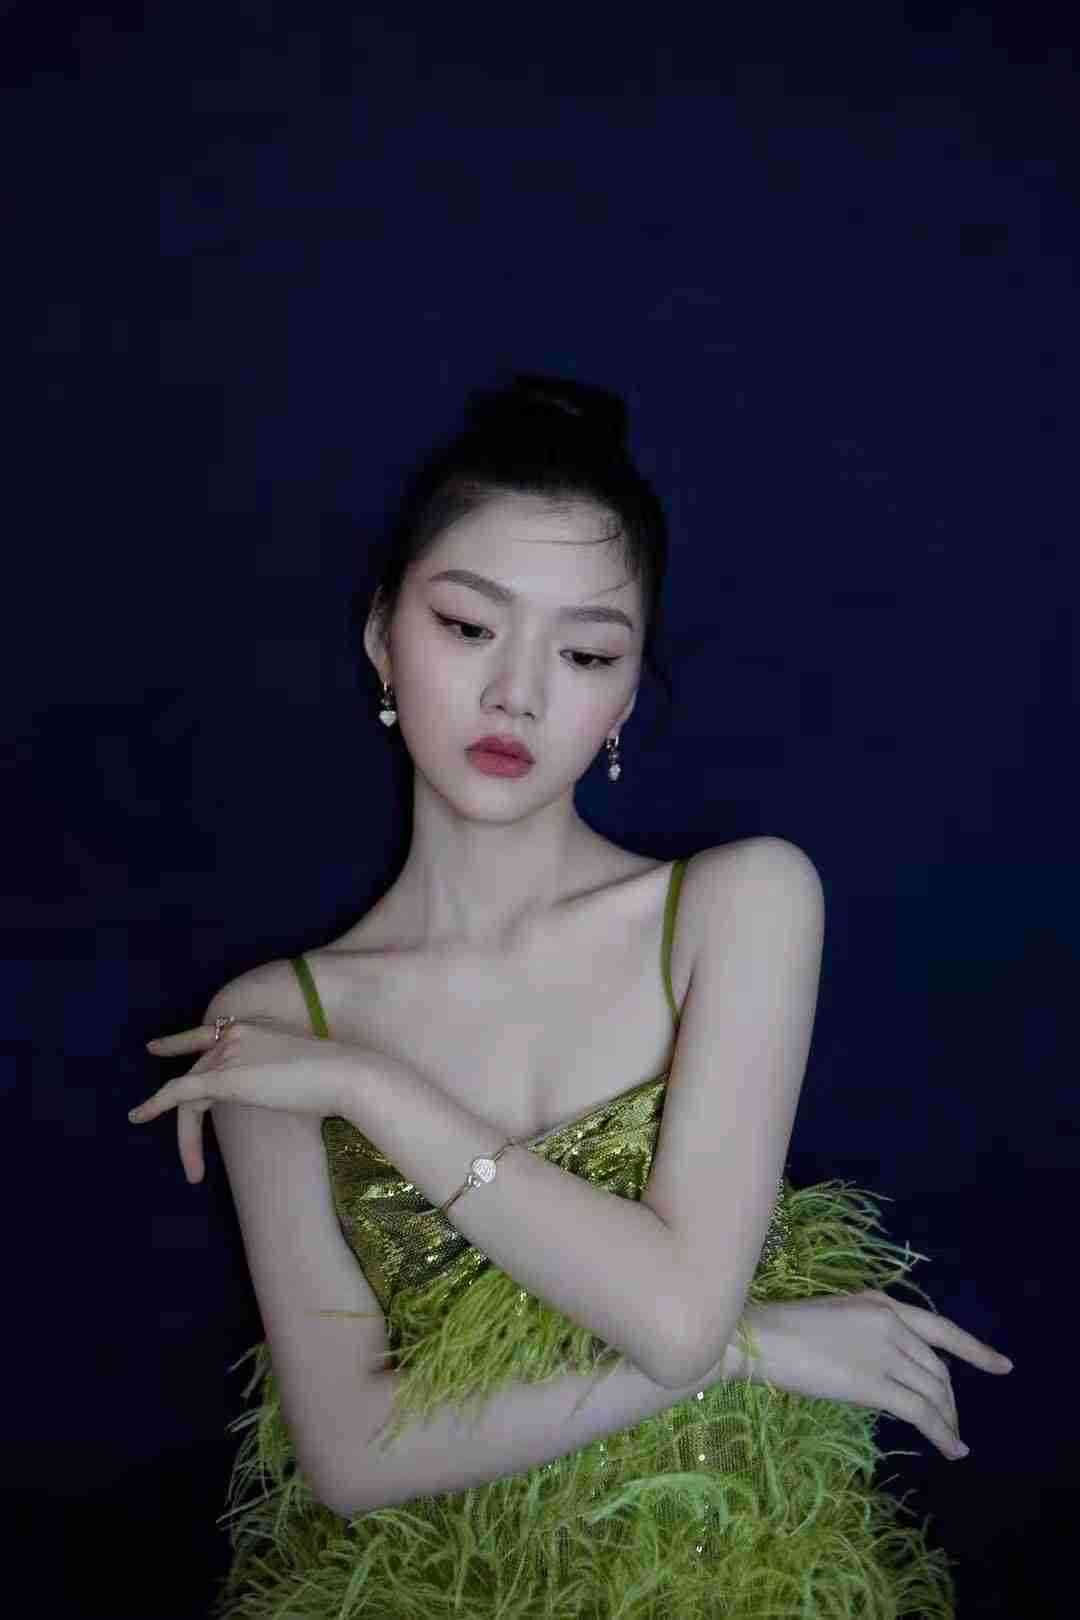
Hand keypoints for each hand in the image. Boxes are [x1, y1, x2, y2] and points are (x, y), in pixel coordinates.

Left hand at [129, 1018, 362, 1182]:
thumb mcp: (298, 1070)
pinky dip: (155, 1105)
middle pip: (196, 1075)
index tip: (155, 1047)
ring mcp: (227, 1053)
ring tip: (192, 1170)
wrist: (343, 1074)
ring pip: (189, 1093)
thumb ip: (274, 1075)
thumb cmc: (335, 1078)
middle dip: (185, 1114)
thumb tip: (269, 1091)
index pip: (207, 1034)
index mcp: (253, 1027)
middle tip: (190, 1155)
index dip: (177, 1042)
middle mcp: (234, 1034)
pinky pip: (179, 1094)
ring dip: (186, 1135)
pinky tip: (139, 1117)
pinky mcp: (223, 1076)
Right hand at [734, 1289, 1012, 1460]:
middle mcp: (890, 1322)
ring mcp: (884, 1351)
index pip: (940, 1328)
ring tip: (954, 1442)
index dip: (974, 1349)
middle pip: (938, 1368)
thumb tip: (892, 1371)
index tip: (1002, 1366)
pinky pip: (921, 1413)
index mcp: (880, 1302)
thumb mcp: (838, 1320)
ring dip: (949, 1420)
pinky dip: (942, 1433)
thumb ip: (870, 1336)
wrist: (758, 1337)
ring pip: (934, 1391)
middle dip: (951, 1399)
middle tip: (953, 1423)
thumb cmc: (784, 1330)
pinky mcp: (874, 1382)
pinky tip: (951, 1449)